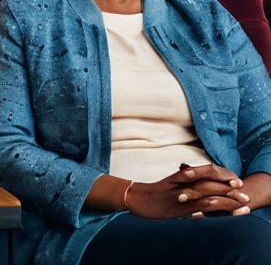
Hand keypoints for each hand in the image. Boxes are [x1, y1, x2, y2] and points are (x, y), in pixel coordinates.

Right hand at [127, 164, 248, 219]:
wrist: (136, 198)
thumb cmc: (151, 195)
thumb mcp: (167, 188)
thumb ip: (182, 188)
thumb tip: (194, 196)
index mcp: (181, 176)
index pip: (206, 170)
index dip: (221, 173)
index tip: (233, 178)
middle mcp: (184, 181)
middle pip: (211, 177)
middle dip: (229, 182)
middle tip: (241, 186)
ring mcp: (183, 193)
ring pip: (211, 189)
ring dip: (228, 194)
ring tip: (241, 198)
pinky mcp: (182, 205)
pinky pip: (203, 203)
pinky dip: (218, 204)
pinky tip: (227, 207)